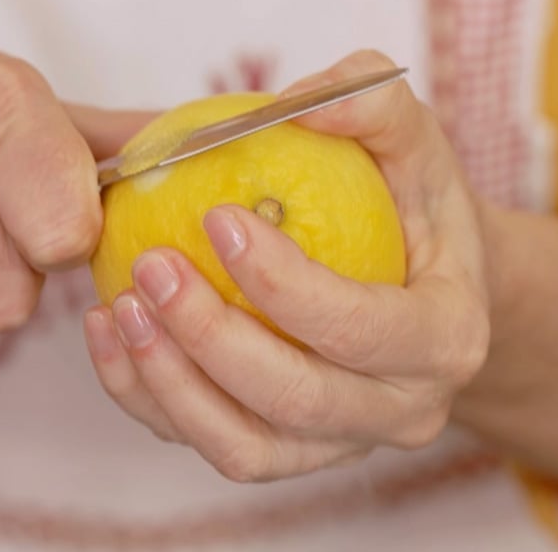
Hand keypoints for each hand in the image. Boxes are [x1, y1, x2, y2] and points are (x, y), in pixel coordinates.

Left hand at [83, 49, 490, 481]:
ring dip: (169, 383)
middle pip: (297, 400)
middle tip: (150, 264)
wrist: (426, 284)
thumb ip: (370, 103)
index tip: (217, 217)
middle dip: (211, 338)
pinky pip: (211, 444)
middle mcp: (403, 412)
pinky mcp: (289, 455)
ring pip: (244, 448)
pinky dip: (150, 400)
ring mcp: (341, 444)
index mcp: (447, 339)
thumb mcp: (415, 141)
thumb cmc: (416, 205)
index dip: (284, 285)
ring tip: (117, 306)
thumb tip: (297, 101)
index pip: (361, 328)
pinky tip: (110, 334)